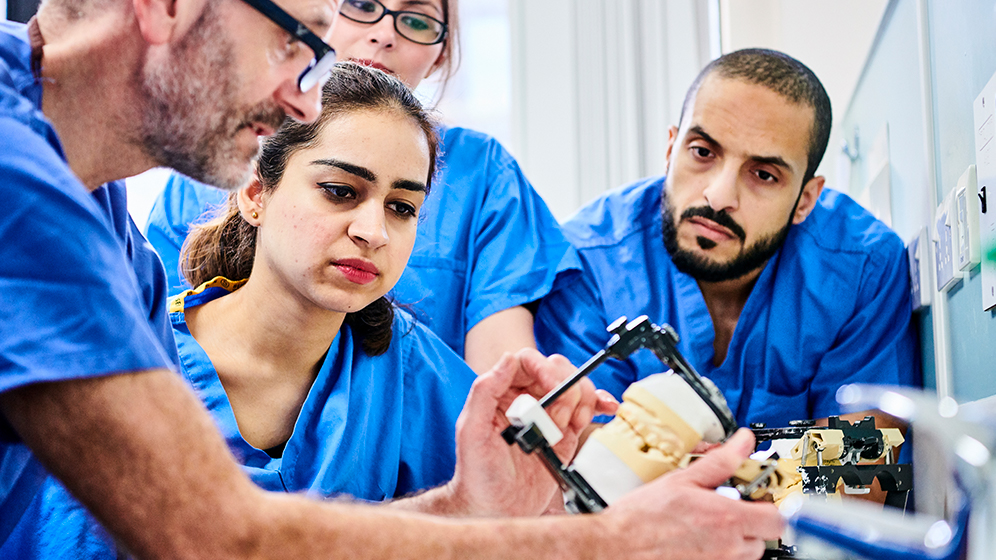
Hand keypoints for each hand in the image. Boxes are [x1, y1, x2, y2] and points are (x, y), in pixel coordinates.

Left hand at [446, 349, 616, 516]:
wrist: (496, 510)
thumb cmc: (477, 474)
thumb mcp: (472, 432)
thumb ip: (484, 392)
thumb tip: (507, 359)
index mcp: (501, 394)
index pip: (527, 362)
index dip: (544, 368)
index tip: (553, 387)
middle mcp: (526, 400)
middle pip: (557, 370)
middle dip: (565, 388)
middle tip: (558, 418)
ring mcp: (547, 416)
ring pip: (575, 388)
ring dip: (582, 400)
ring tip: (570, 425)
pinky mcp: (564, 434)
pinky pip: (586, 411)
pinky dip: (599, 405)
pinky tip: (605, 408)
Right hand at [608, 429, 783, 559]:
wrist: (617, 545)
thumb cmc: (643, 516)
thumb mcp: (683, 479)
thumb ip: (720, 462)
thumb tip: (743, 443)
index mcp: (727, 519)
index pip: (777, 519)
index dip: (772, 506)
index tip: (759, 495)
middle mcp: (727, 547)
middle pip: (763, 538)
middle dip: (750, 521)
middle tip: (727, 506)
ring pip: (744, 552)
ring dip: (735, 537)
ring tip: (709, 523)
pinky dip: (718, 550)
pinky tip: (696, 537)